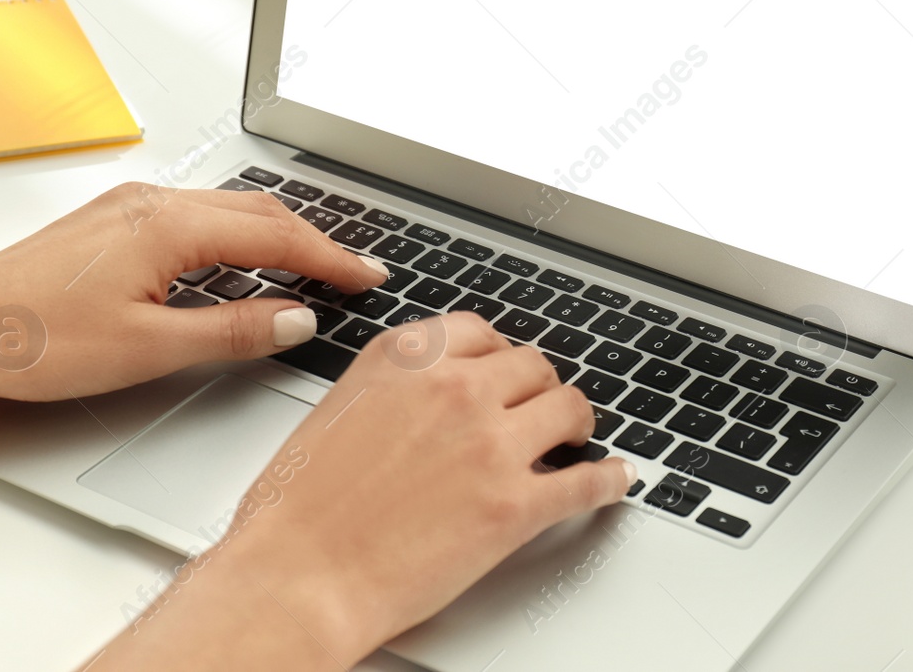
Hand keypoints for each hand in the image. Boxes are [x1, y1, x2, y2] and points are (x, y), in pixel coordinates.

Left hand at [0, 183, 387, 401]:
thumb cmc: (32, 339)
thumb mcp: (148, 348)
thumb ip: (232, 331)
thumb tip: (294, 318)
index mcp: (169, 226)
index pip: (276, 238)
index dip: (330, 259)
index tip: (367, 277)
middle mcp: (152, 202)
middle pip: (259, 212)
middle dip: (314, 241)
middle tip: (354, 271)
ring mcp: (129, 205)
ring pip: (227, 210)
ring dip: (276, 235)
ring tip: (311, 265)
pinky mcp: (112, 220)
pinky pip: (196, 215)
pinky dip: (236, 236)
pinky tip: (240, 262)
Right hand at [93, 312, 635, 668]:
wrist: (294, 578)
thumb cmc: (295, 511)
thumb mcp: (337, 410)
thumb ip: (393, 389)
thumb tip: (426, 397)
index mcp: (406, 357)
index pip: (481, 333)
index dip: (501, 357)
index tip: (507, 372)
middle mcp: (455, 387)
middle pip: (531, 367)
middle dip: (539, 389)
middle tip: (542, 409)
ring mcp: (491, 443)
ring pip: (568, 409)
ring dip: (577, 424)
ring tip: (576, 439)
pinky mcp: (516, 504)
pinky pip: (586, 480)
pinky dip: (609, 479)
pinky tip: (617, 479)